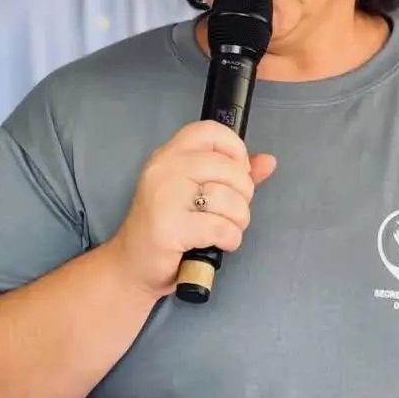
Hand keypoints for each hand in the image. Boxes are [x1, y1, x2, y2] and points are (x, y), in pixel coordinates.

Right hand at [112, 121, 275, 296]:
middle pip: (227, 167)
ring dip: (238, 220)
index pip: (211, 131)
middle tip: (232, 211)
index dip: (235, 150)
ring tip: (226, 229)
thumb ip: (232, 175)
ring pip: (228, 198)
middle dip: (243, 194)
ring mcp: (164, 197)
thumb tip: (268, 161)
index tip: (237, 173)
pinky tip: (220, 243)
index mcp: (170, 155)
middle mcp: (164, 169)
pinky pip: (220, 227)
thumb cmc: (167, 228)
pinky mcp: (169, 227)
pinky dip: (230, 239)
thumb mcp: (196, 193)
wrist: (131, 266)